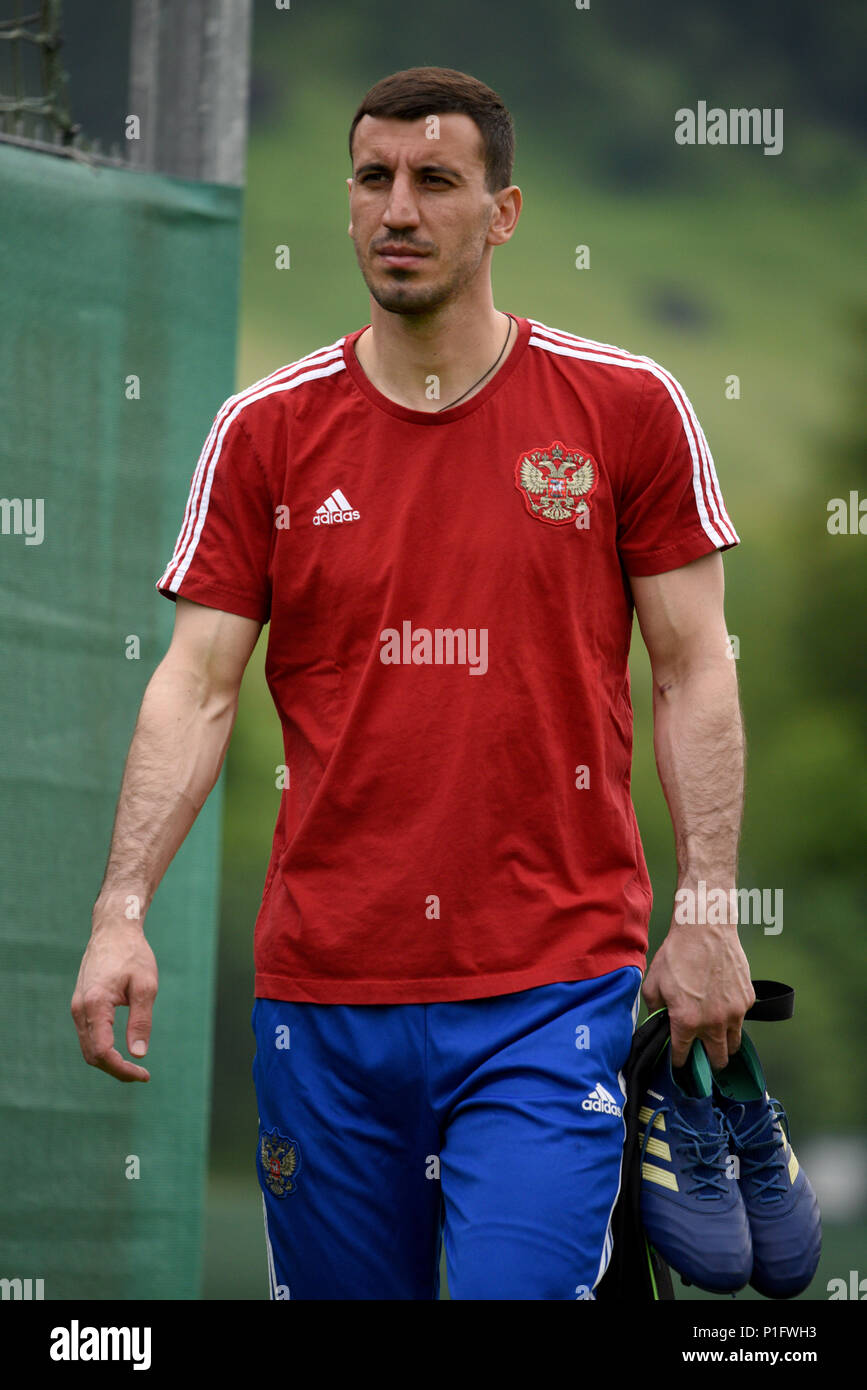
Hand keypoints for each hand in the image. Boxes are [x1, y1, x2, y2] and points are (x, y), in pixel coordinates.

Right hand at [71, 921, 157, 1081]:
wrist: (113, 930)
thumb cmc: (133, 954)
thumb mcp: (146, 986)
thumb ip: (141, 1021)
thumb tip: (139, 1055)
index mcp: (95, 1004)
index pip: (103, 1051)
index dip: (122, 1069)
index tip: (144, 1075)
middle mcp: (80, 1009)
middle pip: (93, 1055)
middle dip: (116, 1070)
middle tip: (142, 1075)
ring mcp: (77, 1007)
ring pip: (88, 1048)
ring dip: (109, 1061)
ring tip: (134, 1068)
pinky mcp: (80, 1004)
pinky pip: (88, 1036)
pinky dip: (102, 1049)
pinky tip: (121, 1050)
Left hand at [642, 916, 754, 1069]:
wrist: (704, 929)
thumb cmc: (676, 954)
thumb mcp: (653, 984)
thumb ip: (654, 1011)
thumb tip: (657, 1024)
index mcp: (687, 1022)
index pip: (683, 1056)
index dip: (678, 1060)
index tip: (679, 1061)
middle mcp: (714, 1022)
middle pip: (718, 1060)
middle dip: (708, 1062)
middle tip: (702, 1056)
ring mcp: (735, 1012)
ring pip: (734, 1044)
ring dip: (724, 1044)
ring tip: (715, 1036)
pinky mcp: (747, 999)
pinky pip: (742, 1020)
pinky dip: (733, 1019)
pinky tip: (721, 1005)